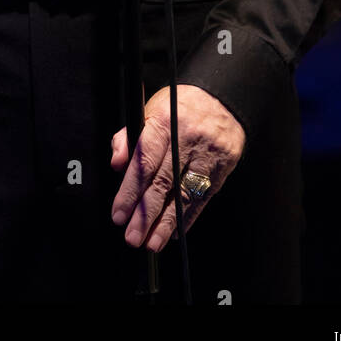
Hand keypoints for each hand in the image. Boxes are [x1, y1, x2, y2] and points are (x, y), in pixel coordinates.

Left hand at [110, 85, 245, 252]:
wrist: (222, 98)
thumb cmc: (180, 106)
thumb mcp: (151, 110)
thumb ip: (130, 137)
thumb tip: (117, 163)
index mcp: (165, 121)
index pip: (144, 162)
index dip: (130, 191)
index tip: (119, 213)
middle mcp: (186, 138)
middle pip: (163, 183)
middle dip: (146, 214)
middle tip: (132, 237)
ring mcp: (207, 154)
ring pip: (184, 195)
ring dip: (166, 223)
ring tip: (151, 242)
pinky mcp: (223, 167)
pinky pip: (203, 197)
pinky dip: (188, 218)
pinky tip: (175, 232)